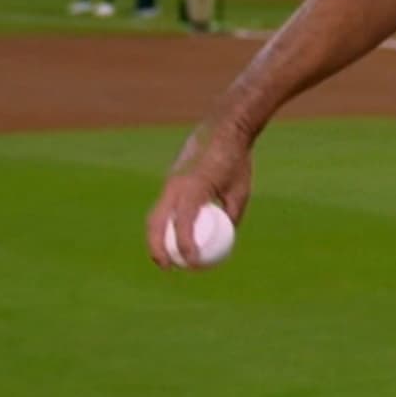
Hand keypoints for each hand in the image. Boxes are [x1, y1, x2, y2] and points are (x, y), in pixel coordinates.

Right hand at [146, 122, 254, 268]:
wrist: (224, 129)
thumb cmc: (236, 160)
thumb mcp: (241, 191)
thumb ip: (232, 215)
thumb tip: (227, 239)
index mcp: (194, 187)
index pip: (183, 223)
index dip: (185, 246)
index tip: (192, 263)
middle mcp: (176, 184)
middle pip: (157, 222)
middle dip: (158, 247)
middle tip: (168, 268)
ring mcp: (170, 181)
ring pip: (154, 215)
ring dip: (155, 238)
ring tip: (164, 259)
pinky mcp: (170, 180)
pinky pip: (161, 206)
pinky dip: (161, 224)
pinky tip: (169, 238)